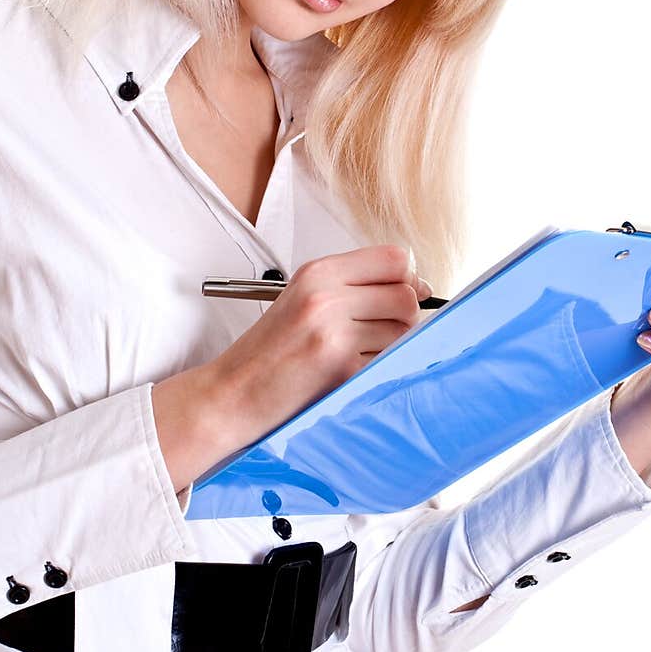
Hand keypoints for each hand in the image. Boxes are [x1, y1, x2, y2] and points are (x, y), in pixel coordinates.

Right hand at [209, 244, 431, 443]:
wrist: (233, 393)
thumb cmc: (269, 352)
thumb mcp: (304, 298)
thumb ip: (353, 285)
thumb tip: (417, 286)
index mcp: (319, 273)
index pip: (394, 258)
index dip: (409, 279)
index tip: (406, 294)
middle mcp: (326, 296)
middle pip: (406, 296)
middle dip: (405, 317)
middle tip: (382, 332)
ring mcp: (334, 332)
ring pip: (402, 331)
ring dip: (391, 346)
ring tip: (356, 355)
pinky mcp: (341, 367)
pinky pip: (387, 361)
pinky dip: (376, 369)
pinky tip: (347, 373)